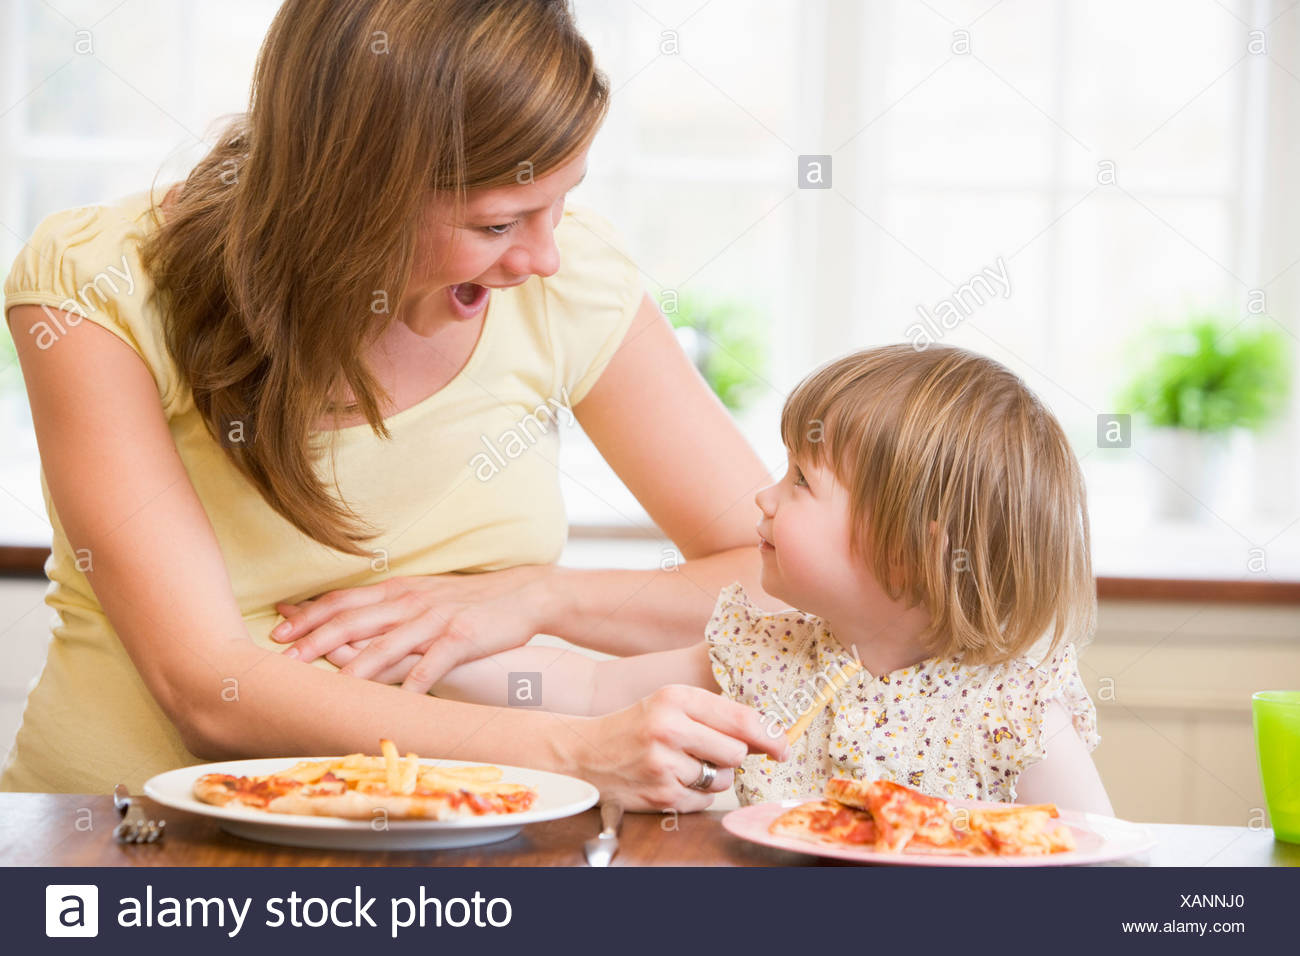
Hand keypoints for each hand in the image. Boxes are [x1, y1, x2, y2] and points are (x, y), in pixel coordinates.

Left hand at [271, 567, 559, 691]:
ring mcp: (436, 620)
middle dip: (316, 640)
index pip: (343, 600)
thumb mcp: (423, 598)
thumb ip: (387, 612)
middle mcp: (411, 602)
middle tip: (283, 660)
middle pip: (355, 620)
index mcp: (398, 591)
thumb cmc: (469, 602)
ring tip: (330, 686)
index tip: (278, 629)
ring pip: (388, 644)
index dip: (309, 615)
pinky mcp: (462, 637)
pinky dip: (416, 680)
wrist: (525, 593)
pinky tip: (401, 699)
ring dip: (356, 666)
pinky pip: (434, 662)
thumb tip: (347, 629)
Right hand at [571, 684, 789, 811]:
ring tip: (684, 763)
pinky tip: (673, 779)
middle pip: (736, 752)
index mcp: (675, 698)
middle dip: (731, 755)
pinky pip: (704, 800)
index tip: (782, 746)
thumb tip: (768, 736)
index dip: (770, 735)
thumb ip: (717, 715)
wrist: (585, 755)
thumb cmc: (636, 726)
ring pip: (723, 778)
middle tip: (709, 750)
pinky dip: (696, 793)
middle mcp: (668, 729)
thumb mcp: (671, 704)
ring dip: (714, 776)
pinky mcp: (661, 796)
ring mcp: (664, 765)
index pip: (739, 718)